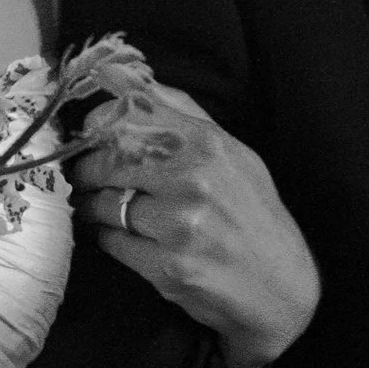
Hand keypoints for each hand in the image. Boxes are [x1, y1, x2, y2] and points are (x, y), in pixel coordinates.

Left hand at [70, 80, 320, 367]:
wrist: (283, 287)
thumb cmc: (252, 215)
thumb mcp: (233, 153)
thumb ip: (182, 114)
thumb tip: (127, 79)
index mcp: (206, 143)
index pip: (124, 116)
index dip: (95, 128)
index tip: (92, 139)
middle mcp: (194, 179)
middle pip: (105, 160)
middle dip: (86, 171)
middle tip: (85, 179)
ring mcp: (181, 226)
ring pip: (102, 204)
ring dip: (93, 207)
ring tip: (102, 209)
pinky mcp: (168, 268)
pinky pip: (111, 243)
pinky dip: (109, 239)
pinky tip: (125, 237)